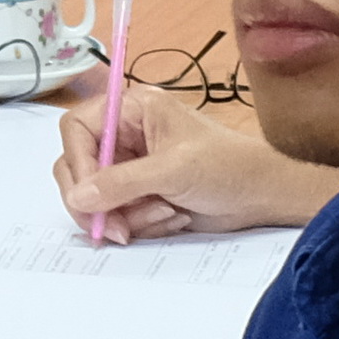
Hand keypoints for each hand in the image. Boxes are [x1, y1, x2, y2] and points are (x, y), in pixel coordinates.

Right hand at [57, 86, 338, 238]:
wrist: (261, 195)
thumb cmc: (227, 166)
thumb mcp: (174, 170)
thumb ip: (122, 182)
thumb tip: (79, 197)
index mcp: (131, 110)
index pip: (77, 129)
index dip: (78, 164)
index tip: (90, 197)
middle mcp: (125, 135)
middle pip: (78, 168)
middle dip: (99, 201)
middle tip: (117, 229)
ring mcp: (130, 167)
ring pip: (96, 198)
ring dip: (129, 215)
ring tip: (169, 212)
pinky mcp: (138, 195)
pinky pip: (117, 215)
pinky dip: (140, 223)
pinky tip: (173, 217)